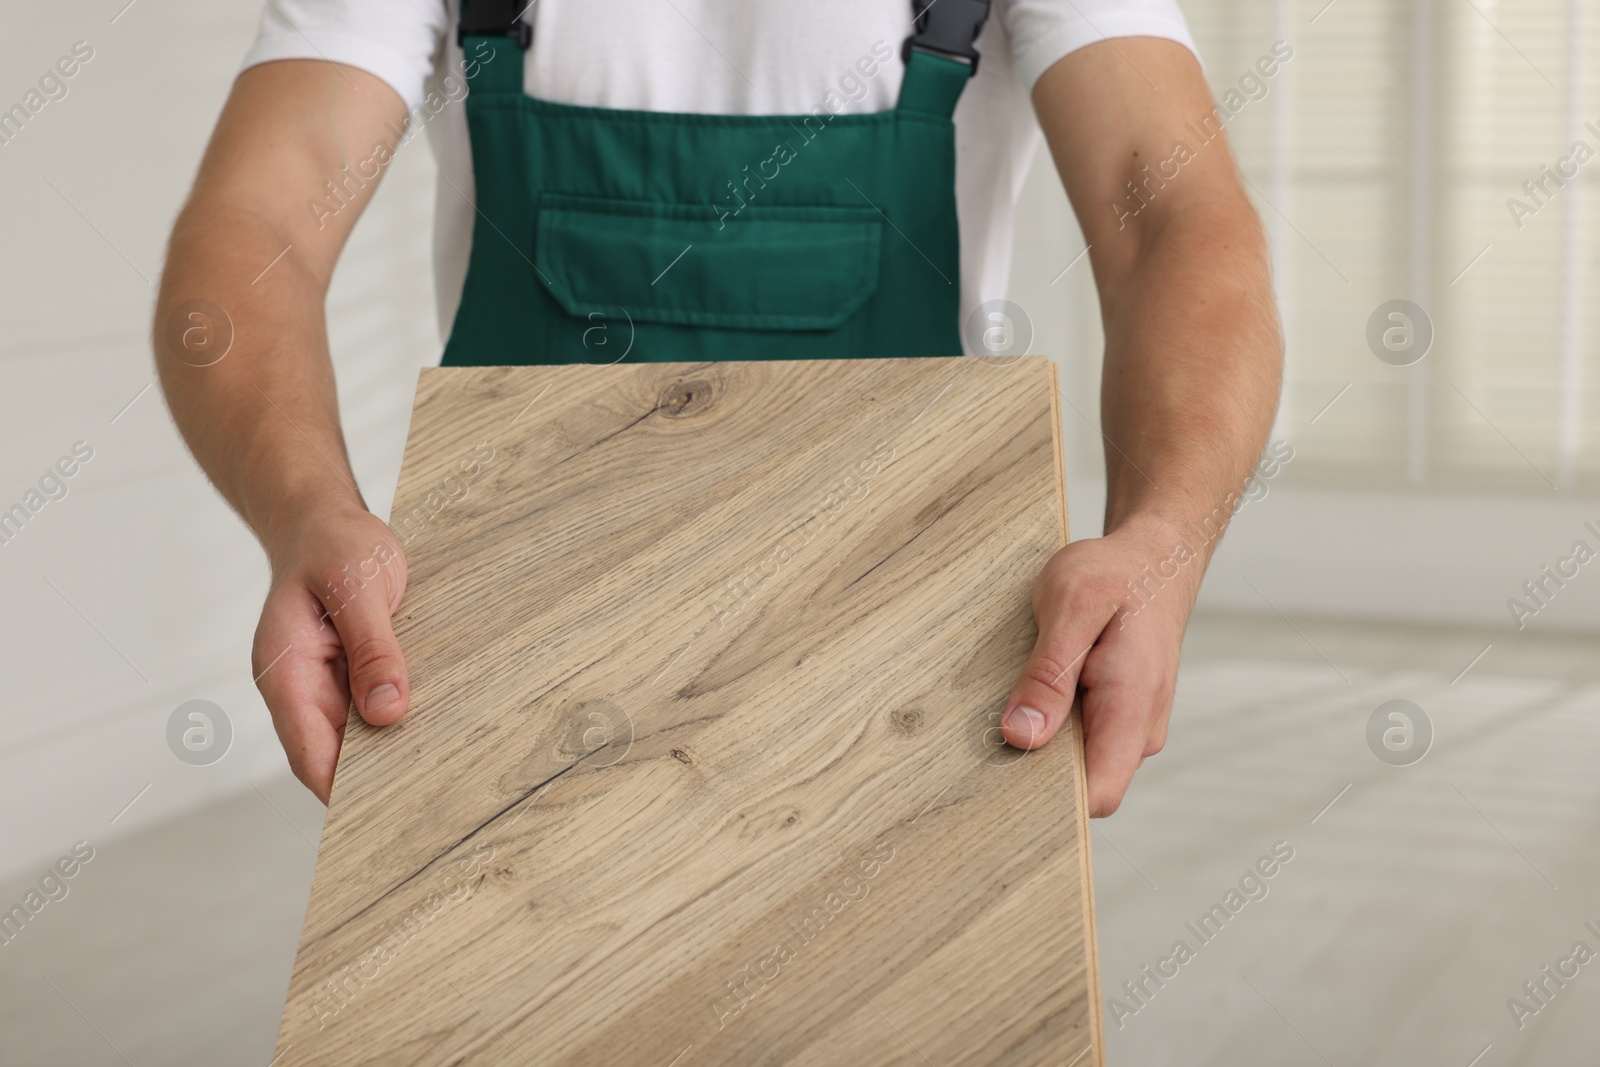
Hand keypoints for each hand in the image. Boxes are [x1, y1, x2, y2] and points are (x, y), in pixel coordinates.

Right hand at [251, 504, 409, 802]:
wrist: (324, 519)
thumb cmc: (335, 545)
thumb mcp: (358, 587)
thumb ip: (373, 646)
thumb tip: (387, 710)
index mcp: (285, 672)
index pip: (308, 753)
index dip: (340, 791)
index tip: (381, 819)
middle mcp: (299, 688)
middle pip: (331, 757)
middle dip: (370, 785)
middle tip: (426, 809)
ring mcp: (322, 685)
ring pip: (354, 740)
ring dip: (388, 756)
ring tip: (439, 783)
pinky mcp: (348, 675)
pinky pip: (370, 712)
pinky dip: (396, 724)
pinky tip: (435, 736)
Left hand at [999, 522, 1195, 816]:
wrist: (1157, 558)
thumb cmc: (1114, 575)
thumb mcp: (1070, 606)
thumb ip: (1048, 675)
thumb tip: (1022, 737)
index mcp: (1131, 707)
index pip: (1098, 795)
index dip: (1051, 800)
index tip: (1003, 776)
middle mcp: (1140, 730)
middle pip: (1083, 788)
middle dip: (1037, 770)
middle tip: (991, 732)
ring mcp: (1132, 727)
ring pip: (1080, 766)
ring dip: (1045, 743)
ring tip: (1016, 700)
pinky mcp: (1120, 718)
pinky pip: (1083, 743)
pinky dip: (1054, 726)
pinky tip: (1036, 695)